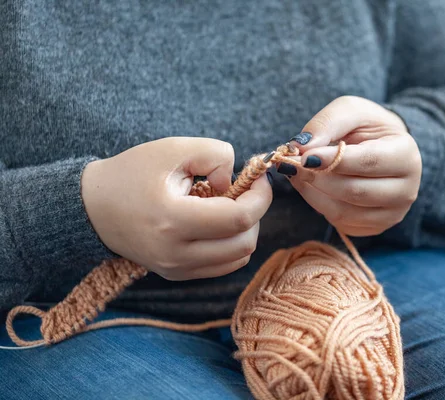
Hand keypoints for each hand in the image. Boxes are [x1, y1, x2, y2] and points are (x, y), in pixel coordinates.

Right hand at [81, 137, 271, 279]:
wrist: (94, 207)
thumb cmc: (133, 173)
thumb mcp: (174, 149)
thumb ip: (215, 155)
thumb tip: (236, 183)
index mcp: (172, 220)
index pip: (238, 219)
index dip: (260, 197)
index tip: (258, 177)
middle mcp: (175, 253)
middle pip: (244, 243)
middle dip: (255, 213)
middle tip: (245, 190)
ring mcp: (176, 269)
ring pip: (238, 258)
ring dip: (245, 230)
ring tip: (229, 205)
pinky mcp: (177, 274)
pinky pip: (223, 265)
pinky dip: (232, 244)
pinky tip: (218, 222)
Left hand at [282, 96, 421, 236]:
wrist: (382, 148)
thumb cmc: (367, 128)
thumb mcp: (351, 111)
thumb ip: (327, 123)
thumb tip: (302, 148)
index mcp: (406, 156)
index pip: (368, 162)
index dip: (333, 161)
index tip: (303, 155)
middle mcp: (405, 191)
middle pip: (354, 191)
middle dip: (316, 178)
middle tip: (290, 164)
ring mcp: (391, 214)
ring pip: (343, 212)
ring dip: (312, 193)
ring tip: (296, 173)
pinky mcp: (375, 227)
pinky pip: (340, 222)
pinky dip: (318, 204)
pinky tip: (310, 186)